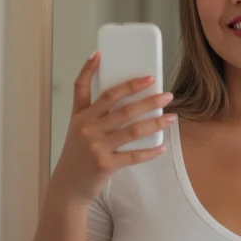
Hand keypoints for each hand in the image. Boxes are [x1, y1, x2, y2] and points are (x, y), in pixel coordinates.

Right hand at [49, 51, 176, 207]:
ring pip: (132, 129)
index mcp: (80, 116)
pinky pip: (134, 155)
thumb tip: (121, 94)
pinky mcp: (105, 164)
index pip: (85, 87)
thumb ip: (91, 110)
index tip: (102, 53)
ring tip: (172, 117)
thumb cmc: (77, 155)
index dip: (92, 68)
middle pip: (122, 106)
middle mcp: (87, 128)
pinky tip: (162, 147)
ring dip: (156, 122)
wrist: (68, 187)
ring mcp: (96, 146)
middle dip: (147, 98)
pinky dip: (150, 151)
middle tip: (166, 94)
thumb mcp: (78, 129)